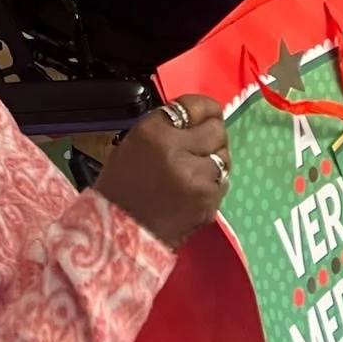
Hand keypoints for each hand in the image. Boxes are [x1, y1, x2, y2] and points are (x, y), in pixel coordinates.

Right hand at [95, 95, 229, 248]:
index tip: (201, 114)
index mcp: (154, 133)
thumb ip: (165, 126)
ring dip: (213, 158)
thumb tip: (194, 117)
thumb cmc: (121, 188)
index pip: (194, 105)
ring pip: (223, 156)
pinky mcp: (209, 202)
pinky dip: (213, 182)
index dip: (202, 109)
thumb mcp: (134, 143)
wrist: (118, 236)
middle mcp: (179, 152)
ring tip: (195, 168)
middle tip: (198, 143)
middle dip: (210, 133)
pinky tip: (195, 188)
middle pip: (216, 129)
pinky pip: (222, 181)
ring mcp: (198, 179)